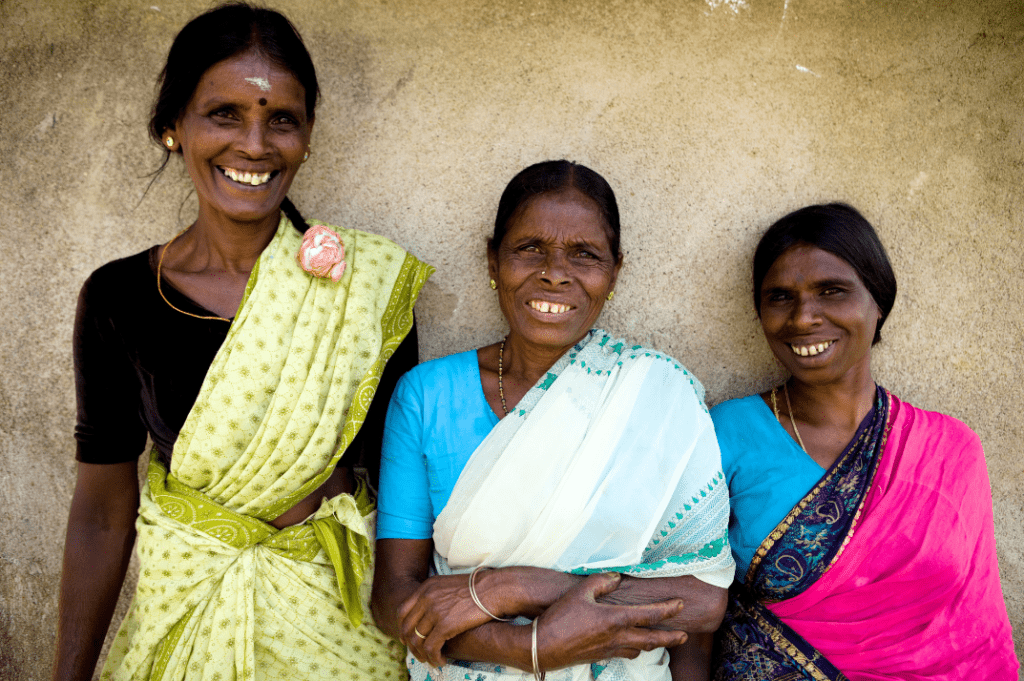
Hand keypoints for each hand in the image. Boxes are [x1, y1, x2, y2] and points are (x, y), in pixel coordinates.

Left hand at [399, 569, 514, 665]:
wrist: (494, 589)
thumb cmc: (477, 588)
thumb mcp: (449, 586)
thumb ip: (435, 596)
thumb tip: (428, 613)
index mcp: (426, 587)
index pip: (402, 610)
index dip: (402, 627)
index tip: (407, 638)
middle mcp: (426, 598)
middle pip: (407, 627)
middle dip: (411, 644)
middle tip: (419, 653)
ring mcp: (434, 611)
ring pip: (417, 640)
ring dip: (422, 654)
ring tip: (431, 660)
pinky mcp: (445, 625)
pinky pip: (430, 647)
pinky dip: (434, 657)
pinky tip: (441, 660)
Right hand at [535, 572, 688, 670]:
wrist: (543, 647)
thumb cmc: (560, 617)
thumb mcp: (580, 592)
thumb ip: (601, 582)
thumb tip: (616, 577)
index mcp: (615, 619)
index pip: (649, 615)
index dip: (667, 609)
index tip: (680, 605)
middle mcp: (617, 638)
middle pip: (652, 640)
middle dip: (670, 638)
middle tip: (684, 636)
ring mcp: (609, 650)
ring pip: (639, 649)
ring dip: (652, 644)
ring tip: (658, 639)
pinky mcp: (600, 657)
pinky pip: (624, 653)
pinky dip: (633, 648)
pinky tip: (630, 644)